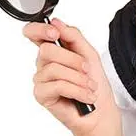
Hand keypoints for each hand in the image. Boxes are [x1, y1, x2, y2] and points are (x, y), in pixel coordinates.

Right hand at [22, 17, 121, 135]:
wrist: (101, 113)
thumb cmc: (95, 85)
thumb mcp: (89, 54)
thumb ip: (73, 36)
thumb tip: (56, 22)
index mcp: (54, 51)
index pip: (34, 33)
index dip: (40, 30)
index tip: (55, 33)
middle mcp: (44, 64)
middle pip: (47, 50)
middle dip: (73, 60)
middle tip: (87, 71)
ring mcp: (41, 80)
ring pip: (54, 68)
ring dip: (79, 78)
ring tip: (89, 87)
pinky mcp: (41, 95)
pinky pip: (58, 85)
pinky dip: (77, 90)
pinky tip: (86, 97)